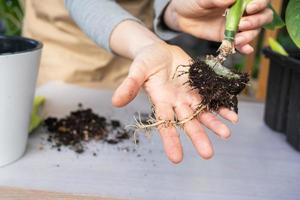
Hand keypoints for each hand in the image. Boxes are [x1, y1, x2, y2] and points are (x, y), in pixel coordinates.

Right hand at [112, 41, 237, 162]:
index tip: (176, 158)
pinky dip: (221, 107)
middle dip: (198, 137)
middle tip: (208, 154)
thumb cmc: (146, 62)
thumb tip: (115, 102)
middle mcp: (176, 103)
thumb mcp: (137, 71)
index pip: (165, 124)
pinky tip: (232, 116)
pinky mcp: (199, 86)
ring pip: (203, 113)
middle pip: (188, 122)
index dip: (171, 140)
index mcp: (160, 102)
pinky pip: (212, 98)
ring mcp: (189, 96)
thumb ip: (129, 86)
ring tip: (226, 134)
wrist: (160, 51)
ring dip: (214, 123)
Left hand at [164, 0, 272, 53]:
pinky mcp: (228, 37)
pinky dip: (245, 47)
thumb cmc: (193, 1)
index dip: (260, 3)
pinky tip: (246, 49)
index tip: (250, 7)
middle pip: (263, 16)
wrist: (181, 15)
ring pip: (254, 30)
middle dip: (257, 21)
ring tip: (238, 38)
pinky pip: (241, 43)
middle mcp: (243, 11)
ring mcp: (237, 25)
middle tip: (243, 24)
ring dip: (250, 35)